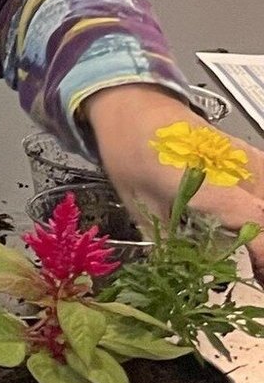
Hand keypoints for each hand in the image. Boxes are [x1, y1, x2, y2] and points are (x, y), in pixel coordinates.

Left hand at [84, 85, 263, 255]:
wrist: (134, 106)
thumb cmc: (132, 154)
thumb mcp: (139, 204)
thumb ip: (166, 241)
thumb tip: (177, 272)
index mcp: (207, 184)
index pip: (252, 220)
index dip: (263, 252)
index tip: (260, 276)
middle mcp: (237, 170)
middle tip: (257, 273)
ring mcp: (248, 159)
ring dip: (263, 225)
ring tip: (255, 253)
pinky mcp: (252, 154)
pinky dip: (262, 204)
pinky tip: (252, 225)